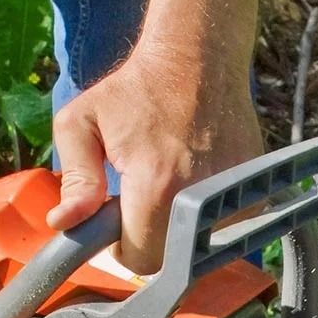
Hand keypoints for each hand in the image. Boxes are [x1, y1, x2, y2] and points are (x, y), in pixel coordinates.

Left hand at [46, 47, 263, 274]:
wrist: (198, 58)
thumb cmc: (135, 89)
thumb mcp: (83, 122)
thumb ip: (74, 179)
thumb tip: (64, 223)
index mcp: (155, 186)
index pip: (140, 260)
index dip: (122, 247)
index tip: (118, 219)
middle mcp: (200, 197)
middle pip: (170, 259)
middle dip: (149, 240)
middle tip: (140, 199)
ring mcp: (233, 194)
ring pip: (198, 247)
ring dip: (178, 228)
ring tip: (169, 182)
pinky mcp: (254, 190)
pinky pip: (223, 227)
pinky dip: (205, 216)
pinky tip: (194, 179)